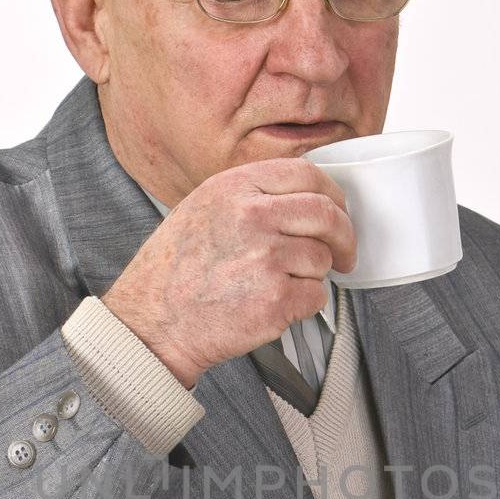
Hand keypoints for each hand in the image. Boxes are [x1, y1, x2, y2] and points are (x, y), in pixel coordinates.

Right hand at [100, 158, 357, 387]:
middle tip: (344, 254)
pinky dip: (303, 305)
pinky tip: (272, 305)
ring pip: (323, 260)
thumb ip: (252, 195)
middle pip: (327, 216)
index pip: (308, 175)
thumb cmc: (174, 272)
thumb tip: (307, 197)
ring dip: (312, 276)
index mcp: (235, 188)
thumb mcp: (204, 208)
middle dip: (345, 237)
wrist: (154, 323)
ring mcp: (266, 259)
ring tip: (275, 285)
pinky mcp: (276, 300)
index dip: (333, 195)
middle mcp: (252, 217)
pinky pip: (316, 296)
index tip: (338, 211)